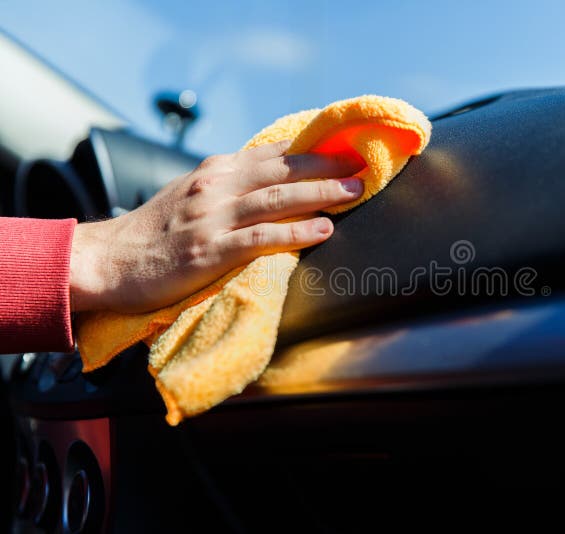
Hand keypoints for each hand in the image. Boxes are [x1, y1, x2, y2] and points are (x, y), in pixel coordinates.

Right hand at [69, 140, 363, 312]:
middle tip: (363, 166)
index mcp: (215, 171)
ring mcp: (212, 218)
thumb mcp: (192, 195)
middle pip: (283, 170)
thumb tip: (273, 181)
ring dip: (322, 193)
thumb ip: (230, 186)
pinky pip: (261, 238)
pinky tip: (323, 230)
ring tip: (356, 192)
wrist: (108, 260)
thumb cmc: (154, 233)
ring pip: (278, 198)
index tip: (347, 148)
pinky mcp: (209, 251)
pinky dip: (295, 232)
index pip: (273, 153)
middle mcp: (216, 186)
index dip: (313, 150)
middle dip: (328, 166)